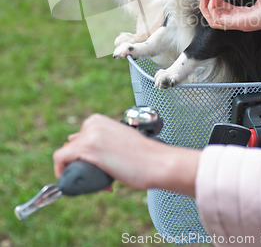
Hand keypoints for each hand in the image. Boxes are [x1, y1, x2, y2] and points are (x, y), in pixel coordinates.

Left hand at [53, 114, 199, 196]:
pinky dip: (61, 171)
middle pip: (72, 148)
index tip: (100, 168)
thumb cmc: (143, 155)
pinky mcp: (87, 148)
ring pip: (66, 155)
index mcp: (98, 120)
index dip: (86, 158)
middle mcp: (92, 123)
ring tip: (102, 182)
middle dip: (82, 165)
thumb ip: (101, 140)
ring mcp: (89, 134)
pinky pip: (61, 158)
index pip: (78, 140)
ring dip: (78, 172)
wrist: (157, 162)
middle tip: (102, 177)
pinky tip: (71, 182)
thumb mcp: (118, 140)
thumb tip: (76, 143)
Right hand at [200, 0, 260, 41]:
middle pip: (212, 16)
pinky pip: (218, 18)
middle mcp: (238, 21)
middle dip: (206, 0)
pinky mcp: (240, 23)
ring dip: (206, 4)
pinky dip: (213, 6)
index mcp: (242, 14)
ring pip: (212, 19)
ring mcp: (239, 24)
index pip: (220, 8)